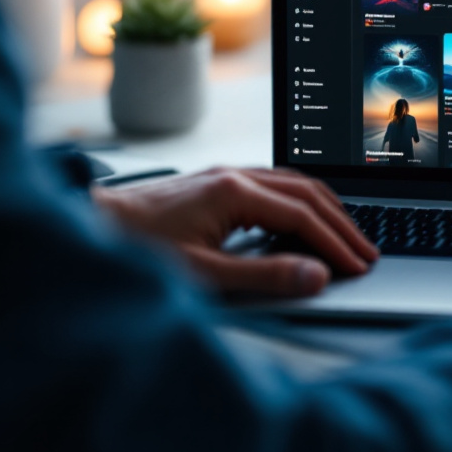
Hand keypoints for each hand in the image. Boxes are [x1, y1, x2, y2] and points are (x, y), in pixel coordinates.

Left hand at [94, 167, 378, 296]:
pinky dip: (301, 203)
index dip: (334, 244)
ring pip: (293, 183)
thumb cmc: (136, 251)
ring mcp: (224, 175)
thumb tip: (315, 276)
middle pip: (307, 193)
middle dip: (341, 224)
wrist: (85, 225)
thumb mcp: (202, 274)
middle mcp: (234, 176)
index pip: (303, 217)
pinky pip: (274, 184)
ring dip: (325, 209)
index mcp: (234, 192)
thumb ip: (263, 275)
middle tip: (366, 252)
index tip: (357, 267)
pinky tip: (303, 221)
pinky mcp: (214, 182)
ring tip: (346, 236)